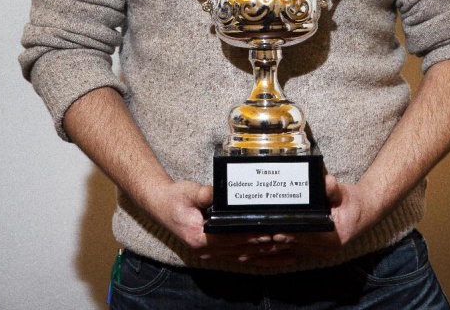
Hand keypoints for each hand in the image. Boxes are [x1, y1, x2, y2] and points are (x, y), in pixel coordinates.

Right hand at [151, 179, 294, 265]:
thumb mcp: (187, 192)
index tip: (270, 232)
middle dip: (265, 245)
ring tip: (288, 251)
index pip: (230, 238)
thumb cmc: (175, 198)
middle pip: (241, 250)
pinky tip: (274, 258)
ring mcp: (211, 253)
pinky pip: (241, 258)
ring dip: (266, 255)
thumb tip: (217, 190)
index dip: (250, 236)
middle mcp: (206, 250)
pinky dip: (259, 259)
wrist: (161, 206)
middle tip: (288, 239)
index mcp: (199, 237)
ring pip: (244, 257)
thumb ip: (203, 193)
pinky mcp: (216, 251)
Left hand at [227, 175, 375, 269]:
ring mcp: (316, 251)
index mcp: (332, 238)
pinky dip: (275, 250)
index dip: (289, 233)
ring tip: (249, 245)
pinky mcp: (310, 249)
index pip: (306, 236)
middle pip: (293, 245)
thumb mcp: (345, 193)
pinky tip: (259, 248)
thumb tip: (327, 182)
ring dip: (270, 249)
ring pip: (288, 251)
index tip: (272, 230)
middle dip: (273, 240)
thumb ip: (334, 190)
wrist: (363, 213)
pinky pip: (289, 251)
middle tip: (253, 235)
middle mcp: (323, 249)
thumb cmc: (352, 203)